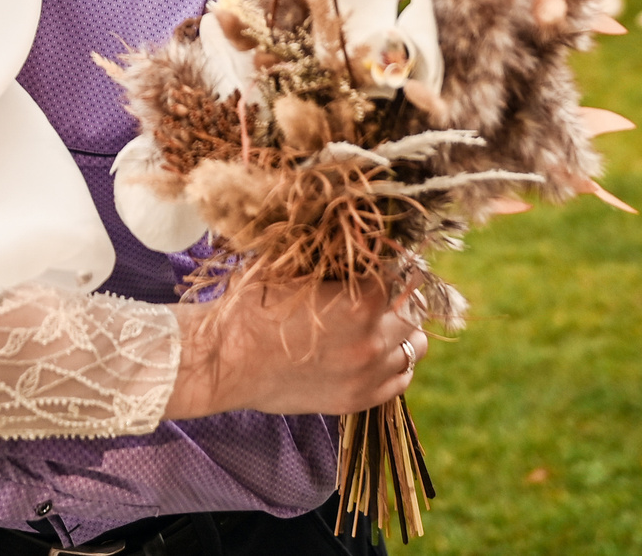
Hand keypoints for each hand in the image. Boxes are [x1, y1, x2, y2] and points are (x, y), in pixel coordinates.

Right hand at [165, 273, 422, 419]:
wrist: (224, 359)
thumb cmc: (252, 305)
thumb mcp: (293, 268)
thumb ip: (335, 260)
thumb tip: (361, 241)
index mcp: (361, 302)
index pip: (406, 275)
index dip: (398, 264)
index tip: (390, 260)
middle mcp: (373, 340)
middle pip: (417, 312)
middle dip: (403, 297)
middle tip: (384, 289)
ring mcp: (368, 375)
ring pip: (414, 348)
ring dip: (402, 330)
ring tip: (380, 322)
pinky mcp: (356, 400)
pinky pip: (400, 381)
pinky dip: (394, 364)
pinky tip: (374, 351)